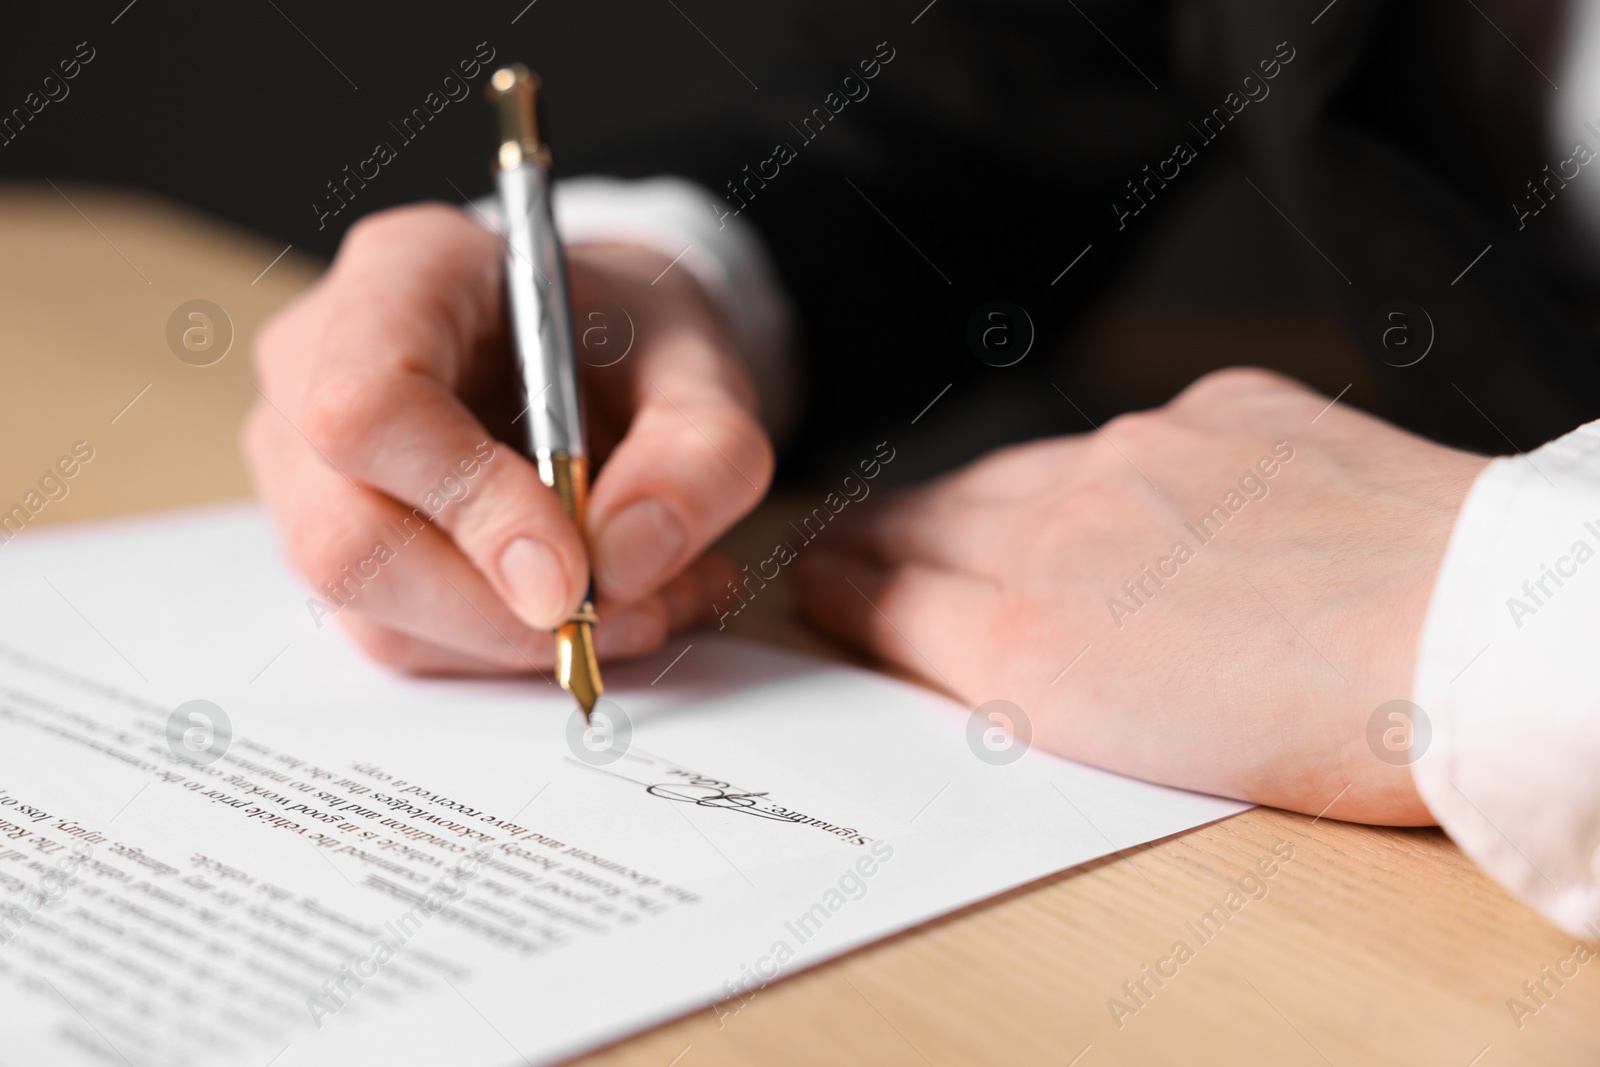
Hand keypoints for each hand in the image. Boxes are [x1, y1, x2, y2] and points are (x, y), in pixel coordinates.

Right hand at [245, 203, 771, 672]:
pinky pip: (405, 638)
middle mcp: (318, 365)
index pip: (369, 407)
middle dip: (501, 611)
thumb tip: (626, 558)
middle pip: (348, 539)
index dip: (470, 506)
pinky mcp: (338, 543)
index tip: (576, 574)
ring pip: (374, 610)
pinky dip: (516, 650)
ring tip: (649, 600)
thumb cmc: (631, 338)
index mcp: (405, 272)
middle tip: (628, 609)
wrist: (601, 350)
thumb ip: (700, 453)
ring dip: (524, 641)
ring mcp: (305, 465)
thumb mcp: (706, 366)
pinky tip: (606, 609)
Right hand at [796, 369, 1488, 822]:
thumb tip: (940, 626)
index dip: (838, 585)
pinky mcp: (1221, 407)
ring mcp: (1139, 450)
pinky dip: (1107, 466)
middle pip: (928, 515)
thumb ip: (1010, 675)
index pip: (885, 592)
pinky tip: (1125, 495)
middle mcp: (1059, 524)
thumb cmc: (1324, 734)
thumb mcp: (1122, 753)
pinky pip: (1132, 431)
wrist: (1474, 637)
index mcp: (1025, 637)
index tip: (816, 577)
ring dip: (976, 494)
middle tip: (845, 540)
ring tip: (955, 512)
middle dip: (875, 532)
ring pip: (1019, 465)